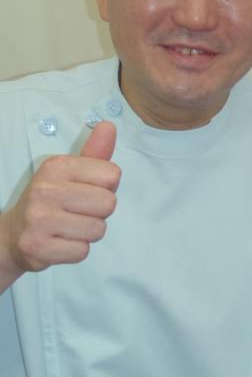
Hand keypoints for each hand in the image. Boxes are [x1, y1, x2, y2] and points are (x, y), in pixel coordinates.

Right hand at [0, 122, 120, 280]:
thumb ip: (95, 152)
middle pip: (109, 203)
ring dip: (89, 232)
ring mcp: (39, 219)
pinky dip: (76, 250)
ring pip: (98, 230)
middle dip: (100, 212)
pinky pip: (83, 251)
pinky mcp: (38, 247)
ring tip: (70, 226)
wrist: (14, 234)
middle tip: (78, 212)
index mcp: (57, 166)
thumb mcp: (72, 172)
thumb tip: (109, 125)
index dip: (107, 187)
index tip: (87, 189)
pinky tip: (61, 242)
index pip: (113, 175)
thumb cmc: (53, 199)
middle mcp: (45, 189)